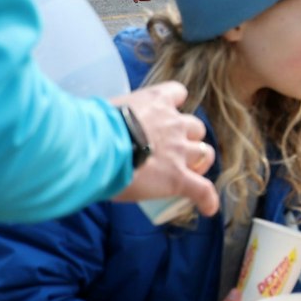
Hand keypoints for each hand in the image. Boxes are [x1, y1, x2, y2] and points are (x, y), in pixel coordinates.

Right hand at [110, 81, 219, 216]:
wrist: (98, 147)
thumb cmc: (93, 126)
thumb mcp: (105, 110)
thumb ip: (114, 117)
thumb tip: (100, 127)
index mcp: (155, 102)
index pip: (177, 92)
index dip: (175, 103)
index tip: (168, 112)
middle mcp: (173, 124)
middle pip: (195, 127)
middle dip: (188, 137)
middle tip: (173, 151)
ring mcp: (179, 151)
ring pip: (204, 153)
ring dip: (199, 162)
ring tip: (190, 173)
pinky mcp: (177, 178)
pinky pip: (202, 189)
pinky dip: (207, 199)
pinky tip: (208, 208)